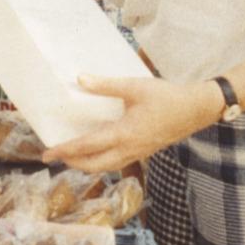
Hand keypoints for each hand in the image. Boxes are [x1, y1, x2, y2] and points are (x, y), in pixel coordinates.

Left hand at [41, 75, 216, 172]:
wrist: (196, 110)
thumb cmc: (167, 97)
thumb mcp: (134, 87)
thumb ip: (106, 85)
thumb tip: (80, 78)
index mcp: (125, 134)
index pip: (87, 146)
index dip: (65, 150)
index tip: (47, 153)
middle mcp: (130, 148)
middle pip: (94, 165)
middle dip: (73, 162)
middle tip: (55, 155)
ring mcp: (138, 152)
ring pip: (107, 166)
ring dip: (87, 164)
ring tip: (71, 156)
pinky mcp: (144, 151)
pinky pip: (118, 162)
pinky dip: (102, 161)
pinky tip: (97, 151)